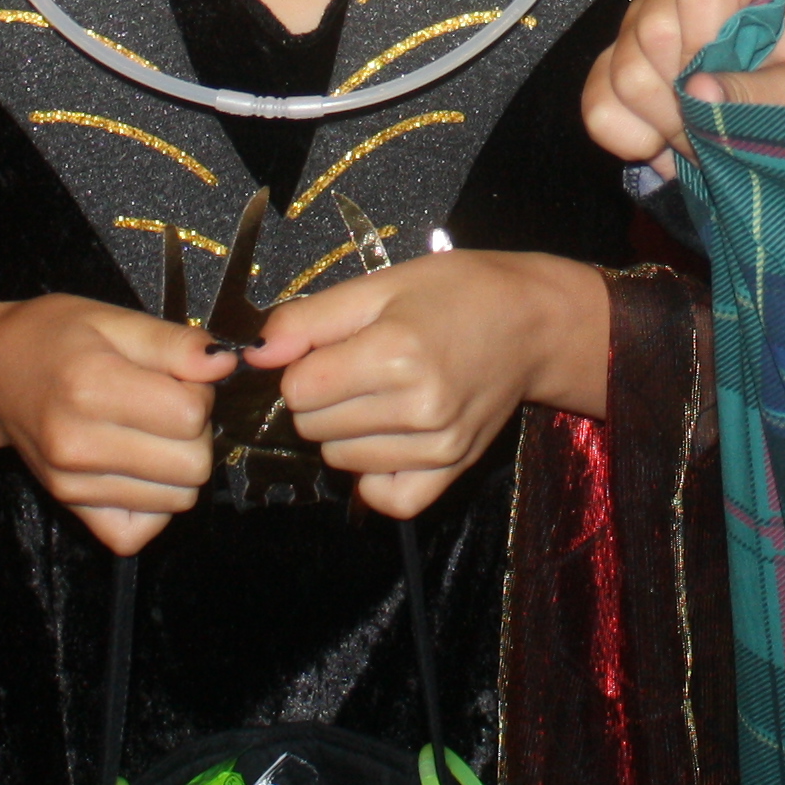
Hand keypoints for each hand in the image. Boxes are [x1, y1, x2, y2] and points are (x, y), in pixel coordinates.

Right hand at [0, 293, 235, 553]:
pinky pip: (142, 530)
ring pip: (178, 499)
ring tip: (148, 431)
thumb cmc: (54, 337)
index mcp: (90, 387)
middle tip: (166, 405)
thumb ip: (173, 343)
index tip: (177, 377)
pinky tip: (138, 467)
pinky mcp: (73, 510)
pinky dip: (153, 502)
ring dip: (178, 466)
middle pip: (193, 465)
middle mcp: (78, 445)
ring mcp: (73, 485)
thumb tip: (225, 364)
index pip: (190, 415)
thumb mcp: (113, 319)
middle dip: (195, 433)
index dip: (199, 392)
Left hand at [243, 249, 609, 518]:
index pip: (300, 389)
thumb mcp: (380, 286)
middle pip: (314, 426)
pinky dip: (374, 474)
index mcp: (397, 351)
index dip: (304, 366)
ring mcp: (438, 446)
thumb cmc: (455, 292)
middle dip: (321, 397)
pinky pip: (384, 497)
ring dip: (345, 431)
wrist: (531, 323)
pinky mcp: (452, 471)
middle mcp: (419, 406)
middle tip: (359, 367)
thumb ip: (309, 320)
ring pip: (340, 460)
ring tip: (380, 395)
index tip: (333, 348)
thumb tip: (253, 353)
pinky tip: (387, 438)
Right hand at [580, 0, 784, 177]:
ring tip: (704, 132)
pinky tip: (666, 141)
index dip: (708, 45)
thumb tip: (696, 89)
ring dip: (666, 121)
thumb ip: (761, 94)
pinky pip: (597, 103)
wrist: (782, 138)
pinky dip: (631, 137)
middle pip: (652, 29)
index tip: (732, 82)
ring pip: (622, 71)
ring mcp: (642, 20)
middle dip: (688, 95)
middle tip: (722, 121)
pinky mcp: (612, 64)